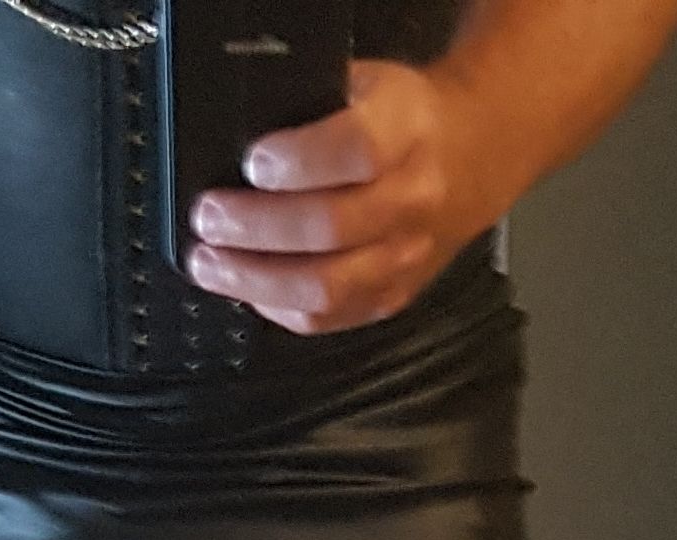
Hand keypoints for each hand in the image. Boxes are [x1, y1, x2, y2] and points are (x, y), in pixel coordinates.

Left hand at [186, 61, 492, 337]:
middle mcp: (413, 200)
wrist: (467, 159)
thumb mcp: (367, 83)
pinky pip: (329, 318)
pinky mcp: (391, 297)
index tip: (254, 161)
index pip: (358, 151)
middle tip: (209, 218)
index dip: (300, 161)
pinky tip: (247, 288)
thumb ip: (312, 104)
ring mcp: (404, 258)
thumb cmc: (403, 119)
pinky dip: (278, 307)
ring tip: (210, 263)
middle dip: (257, 227)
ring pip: (326, 287)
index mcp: (408, 131)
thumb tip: (239, 133)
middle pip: (331, 228)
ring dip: (257, 279)